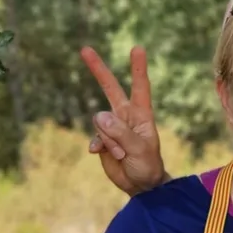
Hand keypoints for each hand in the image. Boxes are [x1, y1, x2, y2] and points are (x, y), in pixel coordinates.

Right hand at [81, 46, 165, 194]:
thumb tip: (100, 115)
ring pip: (100, 123)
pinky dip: (98, 146)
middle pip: (110, 88)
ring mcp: (112, 127)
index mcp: (142, 114)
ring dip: (109, 140)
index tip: (137, 48)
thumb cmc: (147, 165)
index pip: (140, 87)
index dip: (138, 68)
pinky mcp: (102, 139)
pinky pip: (94, 137)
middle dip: (98, 69)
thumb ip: (121, 133)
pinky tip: (101, 154)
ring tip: (122, 154)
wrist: (140, 185)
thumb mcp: (139, 150)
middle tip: (84, 49)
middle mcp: (125, 116)